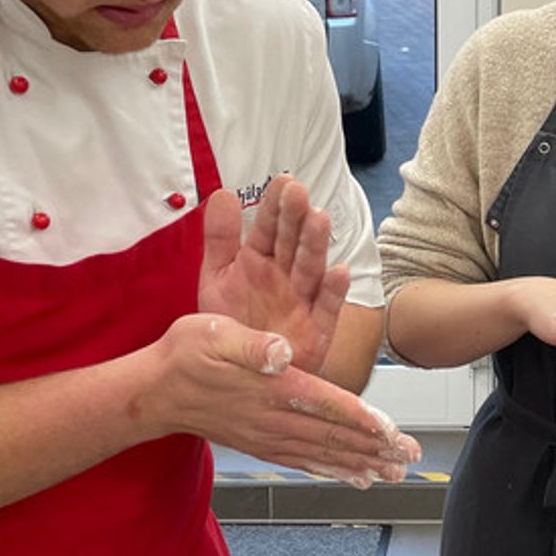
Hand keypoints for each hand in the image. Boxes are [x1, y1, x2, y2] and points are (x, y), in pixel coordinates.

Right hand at [138, 313, 420, 488]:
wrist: (154, 391)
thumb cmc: (186, 354)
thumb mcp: (215, 333)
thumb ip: (251, 344)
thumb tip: (282, 351)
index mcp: (272, 388)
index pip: (327, 406)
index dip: (363, 420)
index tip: (393, 433)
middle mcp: (274, 419)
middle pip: (334, 437)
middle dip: (376, 449)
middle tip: (410, 459)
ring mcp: (267, 436)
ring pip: (324, 454)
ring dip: (361, 464)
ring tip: (392, 474)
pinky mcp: (260, 444)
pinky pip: (303, 462)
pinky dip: (331, 470)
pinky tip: (352, 477)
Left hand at [199, 178, 348, 375]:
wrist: (241, 374)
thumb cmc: (235, 326)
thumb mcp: (217, 277)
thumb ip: (220, 237)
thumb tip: (223, 193)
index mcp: (261, 261)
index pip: (270, 228)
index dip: (275, 207)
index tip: (282, 182)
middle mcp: (285, 277)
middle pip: (293, 244)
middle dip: (296, 218)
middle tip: (297, 194)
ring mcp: (302, 302)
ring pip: (311, 269)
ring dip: (316, 245)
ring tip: (319, 220)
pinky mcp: (317, 330)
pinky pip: (327, 309)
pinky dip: (333, 292)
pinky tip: (338, 272)